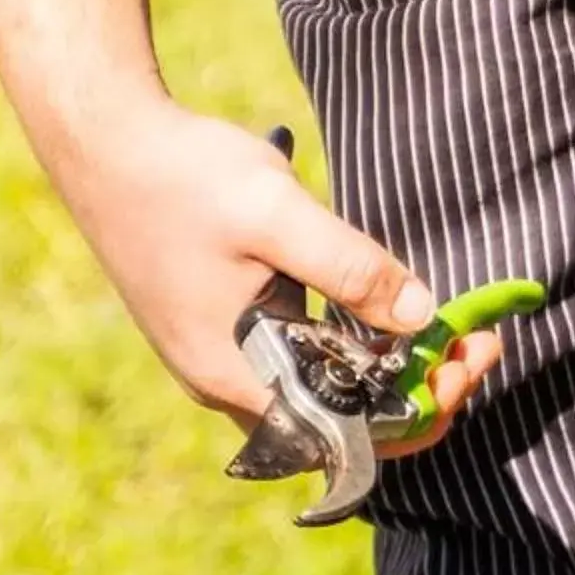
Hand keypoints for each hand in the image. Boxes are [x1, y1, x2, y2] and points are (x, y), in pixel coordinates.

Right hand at [53, 100, 500, 438]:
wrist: (99, 137)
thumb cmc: (179, 173)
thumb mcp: (276, 212)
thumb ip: (350, 268)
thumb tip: (424, 316)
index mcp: (235, 376)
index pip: (347, 438)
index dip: (419, 410)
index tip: (468, 358)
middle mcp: (227, 386)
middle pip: (342, 424)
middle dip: (416, 391)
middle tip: (475, 341)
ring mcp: (221, 362)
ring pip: (324, 396)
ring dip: (388, 370)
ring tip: (446, 329)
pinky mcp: (221, 331)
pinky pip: (300, 365)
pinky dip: (351, 349)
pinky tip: (381, 309)